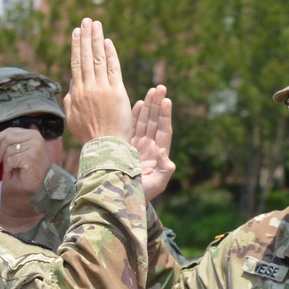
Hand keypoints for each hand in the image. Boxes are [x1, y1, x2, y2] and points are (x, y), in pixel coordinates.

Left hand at [0, 127, 53, 195]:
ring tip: (8, 170)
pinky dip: (8, 169)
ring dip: (5, 163)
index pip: (11, 131)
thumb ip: (11, 144)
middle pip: (8, 138)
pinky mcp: (31, 157)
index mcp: (32, 134)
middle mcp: (35, 138)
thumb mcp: (20, 152)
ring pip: (9, 150)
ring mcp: (34, 147)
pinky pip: (11, 160)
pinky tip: (11, 174)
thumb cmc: (29, 169)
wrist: (41, 184)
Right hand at [63, 18, 131, 143]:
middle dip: (86, 37)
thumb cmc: (90, 136)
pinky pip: (113, 68)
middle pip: (86, 57)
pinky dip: (110, 54)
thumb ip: (70, 101)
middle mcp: (88, 88)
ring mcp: (102, 88)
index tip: (76, 33)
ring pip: (98, 59)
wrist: (105, 146)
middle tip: (85, 21)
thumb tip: (71, 84)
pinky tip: (107, 41)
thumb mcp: (73, 120)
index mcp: (76, 94)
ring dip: (97, 39)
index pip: (76, 65)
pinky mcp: (117, 92)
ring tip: (95, 24)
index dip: (77, 47)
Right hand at [130, 85, 175, 201]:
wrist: (123, 200)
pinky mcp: (126, 147)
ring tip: (151, 90)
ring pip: (144, 122)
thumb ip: (164, 170)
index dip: (165, 115)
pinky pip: (132, 128)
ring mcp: (138, 146)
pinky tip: (138, 103)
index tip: (166, 100)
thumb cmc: (141, 195)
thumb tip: (165, 153)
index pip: (164, 130)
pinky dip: (135, 115)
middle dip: (157, 105)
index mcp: (158, 154)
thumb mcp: (157, 184)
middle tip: (160, 87)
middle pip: (155, 122)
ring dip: (148, 106)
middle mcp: (149, 148)